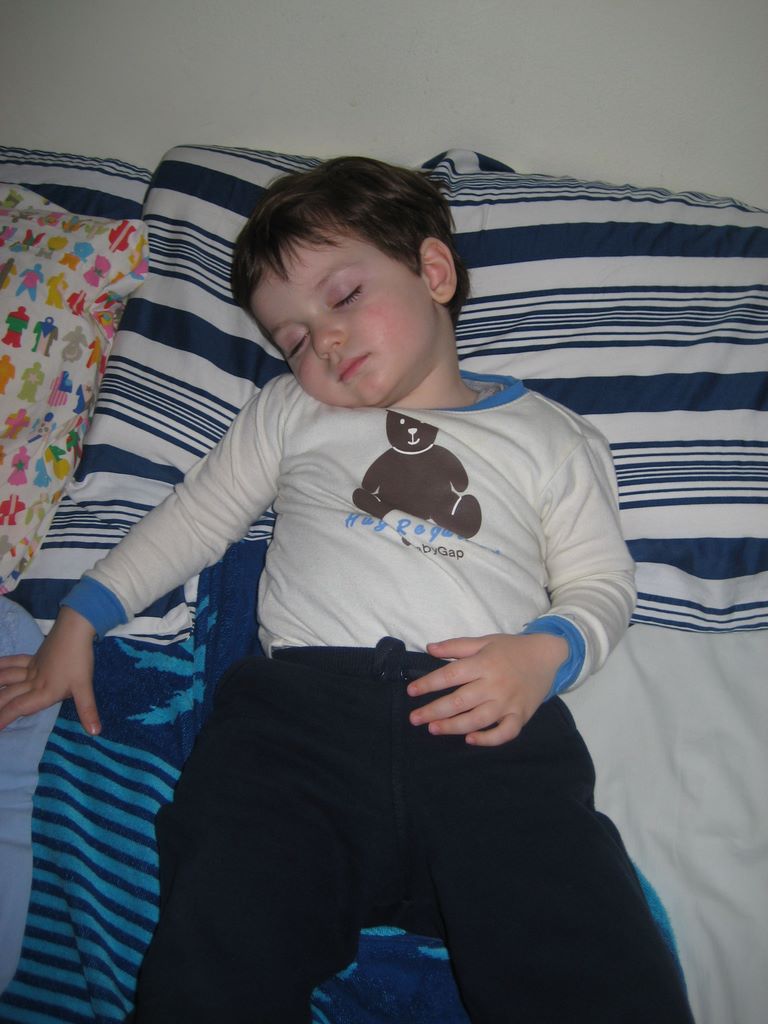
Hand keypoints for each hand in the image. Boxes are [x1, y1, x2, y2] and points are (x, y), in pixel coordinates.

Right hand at [0, 606, 99, 734]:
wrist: (74, 629)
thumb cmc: (79, 659)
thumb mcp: (85, 687)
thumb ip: (87, 710)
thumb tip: (95, 732)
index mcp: (44, 692)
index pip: (19, 708)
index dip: (4, 718)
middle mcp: (32, 682)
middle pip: (8, 695)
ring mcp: (30, 669)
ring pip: (6, 679)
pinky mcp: (32, 658)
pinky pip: (12, 663)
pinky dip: (1, 666)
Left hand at [407, 633, 568, 745]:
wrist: (547, 656)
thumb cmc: (511, 649)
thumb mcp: (484, 641)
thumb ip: (456, 646)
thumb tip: (429, 648)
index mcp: (484, 664)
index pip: (450, 675)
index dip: (429, 684)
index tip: (411, 691)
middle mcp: (495, 684)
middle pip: (460, 701)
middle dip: (434, 711)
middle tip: (414, 718)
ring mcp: (509, 702)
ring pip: (478, 719)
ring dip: (453, 727)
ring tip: (433, 729)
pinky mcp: (521, 716)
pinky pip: (505, 733)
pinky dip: (488, 739)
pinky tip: (470, 739)